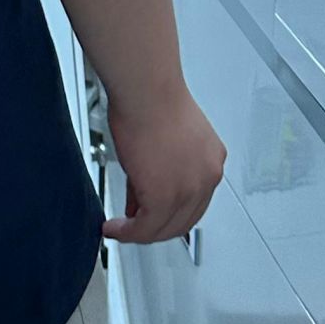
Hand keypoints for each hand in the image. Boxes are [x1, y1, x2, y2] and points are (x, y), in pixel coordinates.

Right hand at [102, 86, 225, 245]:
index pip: (194, 202)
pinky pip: (145, 228)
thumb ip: (159, 169)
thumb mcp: (165, 138)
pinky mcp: (163, 197)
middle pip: (183, 221)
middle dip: (155, 228)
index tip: (147, 211)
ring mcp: (189, 190)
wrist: (145, 90)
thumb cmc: (151, 97)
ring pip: (164, 229)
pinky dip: (127, 232)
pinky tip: (113, 227)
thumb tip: (140, 195)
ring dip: (139, 233)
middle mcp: (207, 177)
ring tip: (119, 229)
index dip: (168, 212)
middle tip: (132, 226)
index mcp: (211, 161)